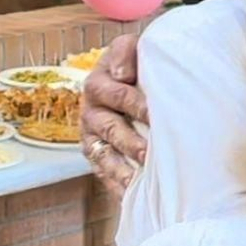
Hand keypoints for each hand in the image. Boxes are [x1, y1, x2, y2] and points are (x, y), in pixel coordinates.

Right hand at [80, 35, 148, 198]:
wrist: (127, 79)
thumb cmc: (136, 64)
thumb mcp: (130, 49)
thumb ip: (126, 52)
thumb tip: (122, 74)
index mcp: (98, 83)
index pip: (117, 94)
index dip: (136, 104)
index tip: (155, 114)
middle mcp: (90, 111)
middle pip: (110, 129)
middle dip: (130, 142)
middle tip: (149, 154)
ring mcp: (91, 136)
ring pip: (104, 155)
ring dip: (121, 169)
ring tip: (139, 180)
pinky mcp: (96, 157)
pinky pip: (104, 174)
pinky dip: (117, 186)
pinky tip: (133, 196)